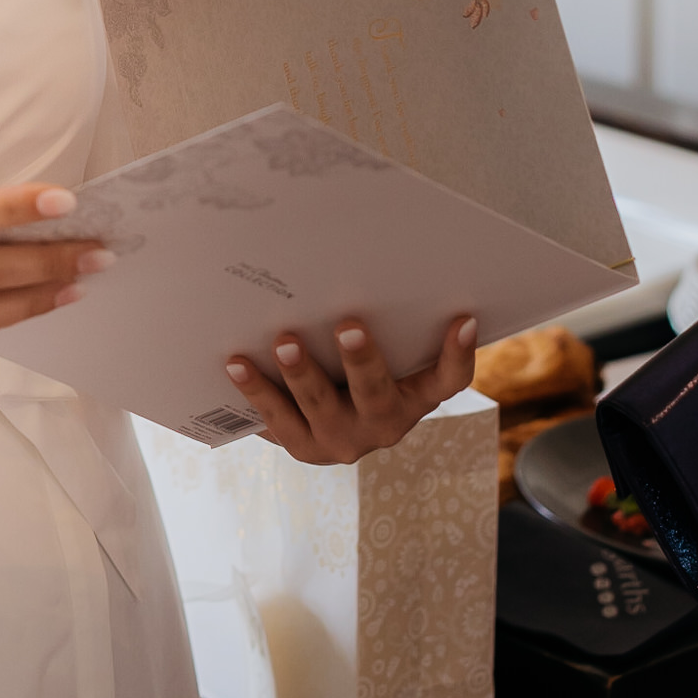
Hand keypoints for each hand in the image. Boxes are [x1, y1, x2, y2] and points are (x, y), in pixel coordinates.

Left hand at [224, 316, 477, 466]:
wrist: (332, 428)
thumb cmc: (362, 371)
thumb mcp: (389, 355)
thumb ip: (390, 323)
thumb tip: (374, 249)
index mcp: (414, 398)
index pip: (448, 381)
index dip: (458, 354)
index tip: (462, 317)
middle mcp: (383, 425)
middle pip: (376, 394)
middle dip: (361, 360)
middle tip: (348, 325)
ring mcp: (341, 441)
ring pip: (320, 409)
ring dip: (301, 375)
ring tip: (283, 341)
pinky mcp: (301, 447)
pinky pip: (275, 419)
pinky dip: (256, 391)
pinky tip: (235, 363)